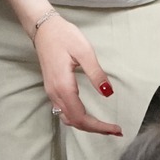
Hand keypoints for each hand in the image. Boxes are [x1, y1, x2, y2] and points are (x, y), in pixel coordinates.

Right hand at [30, 14, 122, 135]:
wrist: (43, 28)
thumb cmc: (64, 36)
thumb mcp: (84, 52)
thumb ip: (96, 74)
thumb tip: (108, 93)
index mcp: (63, 87)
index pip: (81, 117)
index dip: (99, 127)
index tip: (116, 129)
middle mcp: (55, 93)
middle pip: (75, 122)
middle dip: (96, 129)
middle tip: (116, 131)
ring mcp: (52, 92)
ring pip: (68, 119)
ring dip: (87, 126)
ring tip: (105, 126)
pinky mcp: (52, 88)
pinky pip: (64, 111)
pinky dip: (78, 119)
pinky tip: (89, 116)